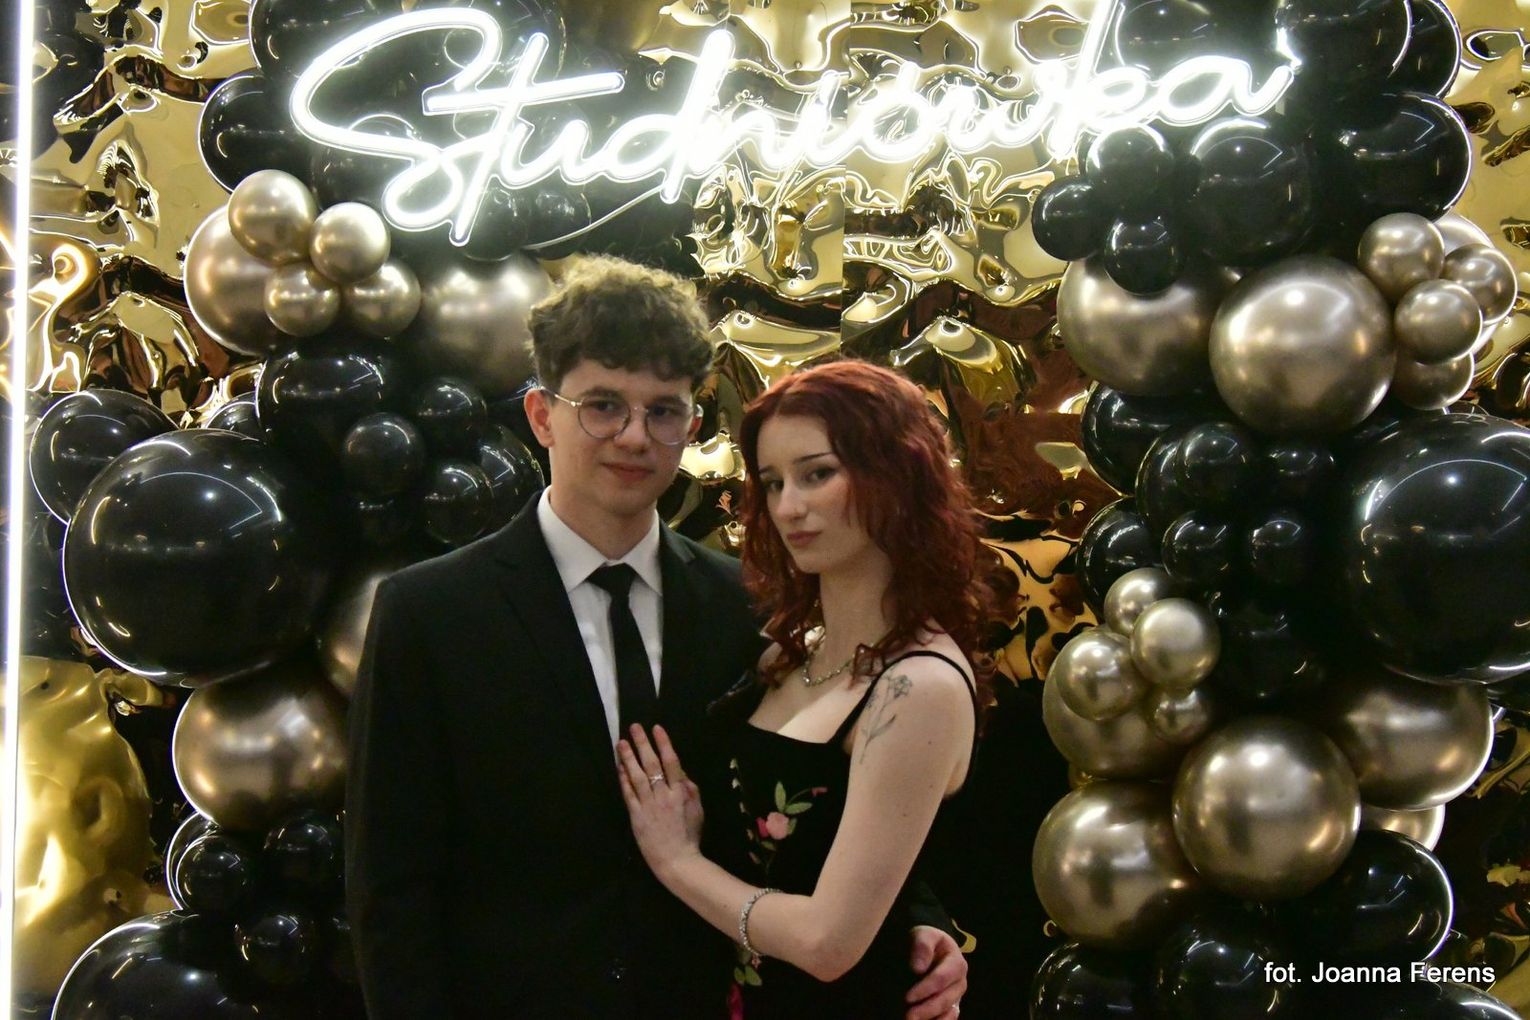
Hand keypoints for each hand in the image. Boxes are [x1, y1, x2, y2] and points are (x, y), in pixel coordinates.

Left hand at [616, 724, 703, 878]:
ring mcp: (648, 805)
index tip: (657, 728)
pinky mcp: (636, 816)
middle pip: (651, 764)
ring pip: (636, 776)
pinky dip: (623, 779)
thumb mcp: (698, 810)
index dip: (663, 743)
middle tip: (634, 727)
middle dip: (643, 743)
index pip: (671, 762)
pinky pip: (628, 794)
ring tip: (621, 742)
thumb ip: (691, 789)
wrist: (676, 860)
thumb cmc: (690, 835)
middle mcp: (663, 795)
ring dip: (628, 757)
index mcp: (681, 792)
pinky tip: (619, 767)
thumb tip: (682, 773)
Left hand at [905, 925, 966, 1019]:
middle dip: (927, 1009)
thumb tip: (917, 968)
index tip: (908, 997)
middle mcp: (960, 982)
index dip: (925, 989)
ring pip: (948, 1012)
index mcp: (957, 963)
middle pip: (945, 999)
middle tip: (908, 1016)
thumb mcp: (924, 935)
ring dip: (932, 1019)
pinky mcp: (952, 1005)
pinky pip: (948, 1017)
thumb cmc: (928, 941)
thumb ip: (922, 946)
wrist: (933, 947)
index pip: (941, 978)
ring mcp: (957, 996)